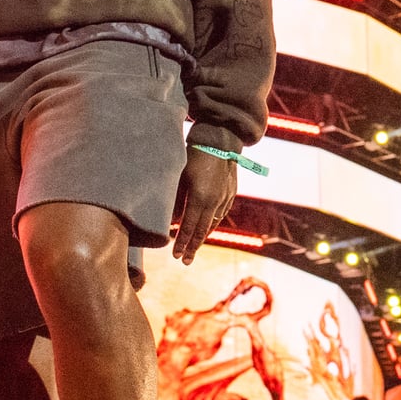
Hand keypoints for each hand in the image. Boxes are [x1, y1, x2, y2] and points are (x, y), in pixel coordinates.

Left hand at [172, 149, 236, 264]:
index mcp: (200, 197)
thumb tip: (169, 221)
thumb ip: (175, 200)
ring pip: (213, 223)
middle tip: (185, 261)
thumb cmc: (193, 153)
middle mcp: (215, 201)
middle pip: (202, 230)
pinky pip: (221, 214)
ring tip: (195, 248)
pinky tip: (208, 228)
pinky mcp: (231, 192)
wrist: (219, 137)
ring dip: (203, 237)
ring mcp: (225, 197)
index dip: (182, 242)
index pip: (189, 227)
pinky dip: (212, 224)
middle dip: (192, 247)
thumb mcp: (179, 175)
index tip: (176, 255)